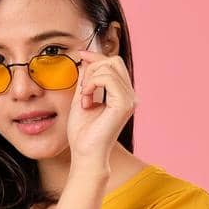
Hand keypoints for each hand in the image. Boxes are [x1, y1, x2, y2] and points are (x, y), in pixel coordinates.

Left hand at [66, 49, 137, 166]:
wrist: (85, 153)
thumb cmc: (83, 132)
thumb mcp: (82, 97)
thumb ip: (86, 78)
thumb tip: (86, 59)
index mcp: (122, 94)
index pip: (113, 63)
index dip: (96, 56)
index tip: (79, 55)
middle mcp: (129, 96)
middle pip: (113, 61)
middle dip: (92, 67)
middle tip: (82, 89)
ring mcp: (129, 100)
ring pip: (108, 67)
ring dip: (89, 80)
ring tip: (83, 99)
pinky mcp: (124, 104)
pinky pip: (106, 78)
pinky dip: (91, 85)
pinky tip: (86, 102)